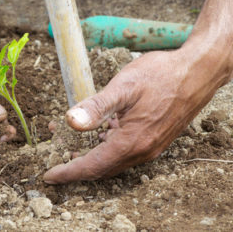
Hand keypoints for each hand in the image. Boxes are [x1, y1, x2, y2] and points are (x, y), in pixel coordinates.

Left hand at [44, 46, 231, 183]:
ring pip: (113, 161)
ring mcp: (150, 147)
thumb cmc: (161, 75)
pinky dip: (106, 148)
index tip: (49, 176)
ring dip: (90, 155)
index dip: (68, 172)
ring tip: (69, 142)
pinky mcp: (154, 139)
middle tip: (55, 156)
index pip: (92, 166)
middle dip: (75, 164)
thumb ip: (96, 106)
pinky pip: (124, 153)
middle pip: (102, 168)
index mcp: (131, 142)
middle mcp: (141, 151)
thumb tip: (71, 122)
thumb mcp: (124, 87)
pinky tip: (100, 133)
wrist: (198, 72)